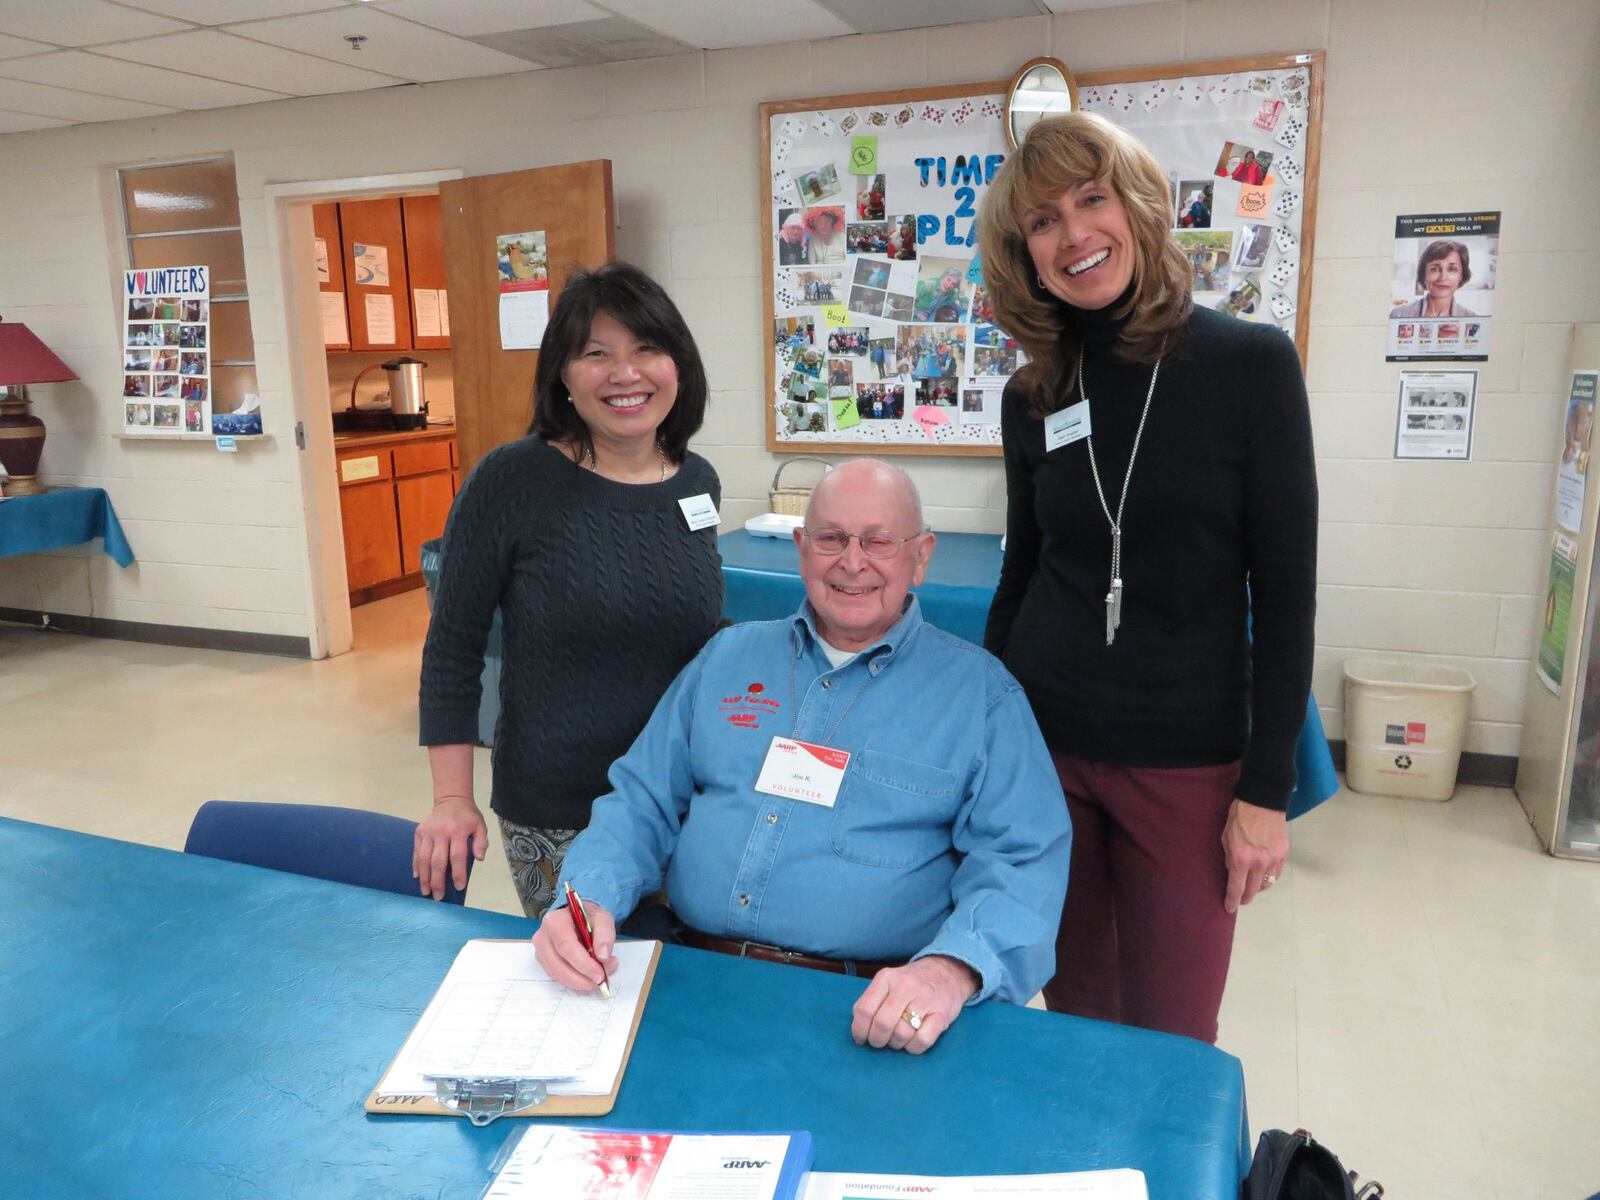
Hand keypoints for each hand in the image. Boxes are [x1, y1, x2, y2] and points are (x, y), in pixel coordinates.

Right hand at [412, 796, 486, 900]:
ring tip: (425, 891)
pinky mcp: (419, 832)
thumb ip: (481, 842)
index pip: (457, 856)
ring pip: (424, 858)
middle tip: (438, 897)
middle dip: (437, 881)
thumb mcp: (480, 826)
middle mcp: (441, 832)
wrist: (451, 799)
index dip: (458, 873)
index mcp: (458, 831)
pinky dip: (416, 865)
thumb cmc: (467, 817)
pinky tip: (417, 877)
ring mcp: (428, 832)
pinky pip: (416, 852)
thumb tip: (479, 858)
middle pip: (438, 860)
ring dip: (424, 877)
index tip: (459, 887)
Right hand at [532, 900, 618, 991]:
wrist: (576, 918)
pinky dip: (574, 981)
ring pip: (557, 974)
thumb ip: (605, 934)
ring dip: (579, 982)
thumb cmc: (587, 917)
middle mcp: (543, 937)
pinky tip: (587, 977)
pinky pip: (557, 977)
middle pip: (558, 965)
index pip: (566, 946)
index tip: (600, 974)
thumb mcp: (602, 918)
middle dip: (581, 978)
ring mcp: (541, 951)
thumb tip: (603, 956)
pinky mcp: (543, 962)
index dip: (583, 964)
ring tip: (598, 978)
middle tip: (601, 980)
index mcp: (555, 921)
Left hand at [850, 955, 978, 1054]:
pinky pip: (921, 1041)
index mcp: (886, 978)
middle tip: (880, 1041)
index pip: (864, 1009)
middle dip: (877, 1040)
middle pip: (882, 1024)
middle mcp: (905, 986)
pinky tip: (913, 1041)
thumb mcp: (889, 982)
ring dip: (896, 1044)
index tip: (861, 1039)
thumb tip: (859, 1031)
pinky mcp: (942, 1015)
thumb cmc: (912, 983)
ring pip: (901, 1034)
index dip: (859, 1030)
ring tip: (898, 1038)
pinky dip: (913, 1047)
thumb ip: (873, 1001)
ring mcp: (925, 1000)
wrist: (948, 972)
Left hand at [1221, 798, 1288, 912]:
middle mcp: (1259, 863)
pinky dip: (1268, 879)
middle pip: (1253, 890)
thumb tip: (1233, 874)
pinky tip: (1262, 876)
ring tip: (1251, 887)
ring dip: (1257, 889)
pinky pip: (1276, 875)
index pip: (1236, 888)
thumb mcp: (1226, 838)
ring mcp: (1273, 860)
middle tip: (1240, 900)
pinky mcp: (1283, 855)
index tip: (1229, 908)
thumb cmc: (1239, 818)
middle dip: (1245, 898)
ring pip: (1266, 885)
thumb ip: (1230, 859)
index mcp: (1241, 859)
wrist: (1262, 802)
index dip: (1232, 901)